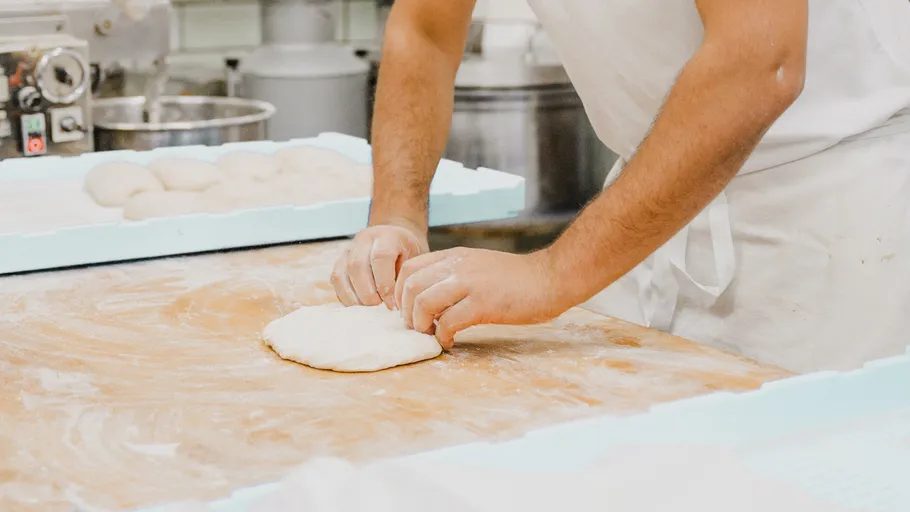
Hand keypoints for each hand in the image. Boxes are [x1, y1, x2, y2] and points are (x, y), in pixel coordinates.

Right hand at [331, 221, 428, 308]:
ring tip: (369, 309)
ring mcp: (349, 249)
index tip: (392, 304)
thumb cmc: (409, 254)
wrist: (396, 239)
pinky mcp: (340, 261)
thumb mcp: (414, 261)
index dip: (385, 284)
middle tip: (379, 308)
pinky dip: (345, 296)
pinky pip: (336, 280)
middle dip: (367, 293)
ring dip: (354, 297)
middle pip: (357, 266)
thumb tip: (393, 305)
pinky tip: (359, 306)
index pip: (381, 257)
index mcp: (387, 236)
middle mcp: (364, 239)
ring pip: (342, 274)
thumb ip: (405, 278)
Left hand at [394, 247, 564, 348]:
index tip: (408, 310)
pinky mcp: (483, 304)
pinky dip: (443, 336)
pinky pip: (449, 322)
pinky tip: (451, 342)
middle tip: (417, 328)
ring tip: (431, 335)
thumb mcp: (479, 266)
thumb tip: (431, 299)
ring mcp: (470, 284)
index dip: (401, 293)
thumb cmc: (518, 278)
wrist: (550, 278)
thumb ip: (454, 276)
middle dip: (407, 312)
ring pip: (424, 302)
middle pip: (411, 286)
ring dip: (421, 324)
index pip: (410, 269)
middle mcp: (457, 267)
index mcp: (454, 257)